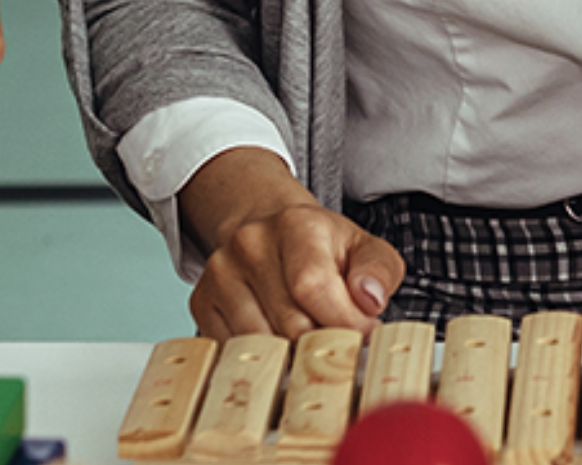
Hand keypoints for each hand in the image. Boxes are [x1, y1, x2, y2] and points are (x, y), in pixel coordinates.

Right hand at [190, 199, 402, 336]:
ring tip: (306, 335)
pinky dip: (260, 357)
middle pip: (290, 324)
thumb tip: (369, 300)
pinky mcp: (202, 300)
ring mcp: (221, 272)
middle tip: (335, 337)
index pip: (312, 287)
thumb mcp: (363, 247)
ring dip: (291, 354)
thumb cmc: (321, 246)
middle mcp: (250, 243)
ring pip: (261, 344)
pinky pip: (234, 351)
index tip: (362, 332)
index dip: (345, 322)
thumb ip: (379, 270)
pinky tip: (276, 337)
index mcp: (295, 223)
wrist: (269, 230)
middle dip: (322, 342)